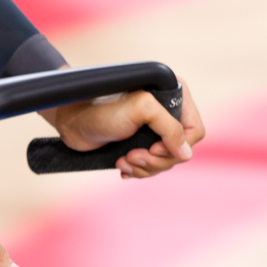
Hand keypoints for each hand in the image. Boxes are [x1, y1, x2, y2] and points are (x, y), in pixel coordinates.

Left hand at [44, 80, 205, 178]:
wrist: (71, 121)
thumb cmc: (101, 110)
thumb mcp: (141, 110)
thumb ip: (169, 127)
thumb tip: (185, 153)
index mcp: (172, 96)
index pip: (195, 130)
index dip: (178, 145)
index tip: (153, 148)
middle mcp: (166, 113)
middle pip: (181, 151)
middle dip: (156, 160)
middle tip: (132, 156)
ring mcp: (154, 130)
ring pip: (167, 162)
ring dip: (145, 167)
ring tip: (123, 161)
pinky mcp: (141, 143)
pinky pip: (152, 166)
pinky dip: (139, 170)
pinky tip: (122, 166)